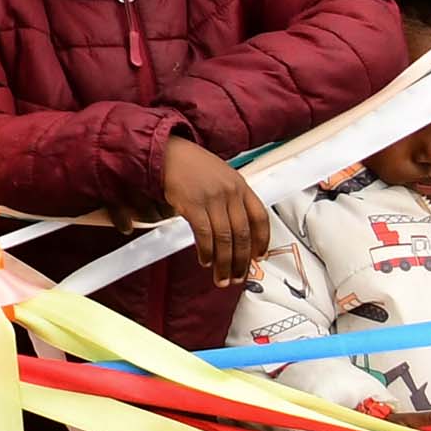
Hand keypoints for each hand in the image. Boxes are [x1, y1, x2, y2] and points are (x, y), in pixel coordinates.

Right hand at [161, 136, 271, 286]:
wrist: (167, 153)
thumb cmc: (192, 165)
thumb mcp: (221, 177)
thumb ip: (231, 199)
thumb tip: (236, 230)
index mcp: (241, 186)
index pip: (260, 217)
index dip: (263, 240)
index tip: (260, 256)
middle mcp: (230, 192)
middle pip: (242, 234)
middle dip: (241, 261)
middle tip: (238, 276)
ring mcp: (212, 198)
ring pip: (225, 239)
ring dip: (224, 263)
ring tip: (221, 277)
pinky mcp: (193, 204)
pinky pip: (205, 235)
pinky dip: (207, 252)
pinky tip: (205, 260)